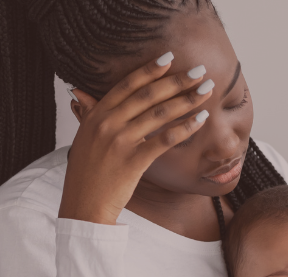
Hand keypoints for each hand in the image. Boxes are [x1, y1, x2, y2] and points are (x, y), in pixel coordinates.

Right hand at [60, 53, 213, 224]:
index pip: (127, 85)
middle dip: (177, 81)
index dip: (150, 70)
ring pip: (159, 113)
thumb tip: (82, 92)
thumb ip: (88, 113)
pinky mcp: (133, 161)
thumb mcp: (83, 138)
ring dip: (187, 100)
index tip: (170, 58)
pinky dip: (185, 127)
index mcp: (96, 115)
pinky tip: (201, 119)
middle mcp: (107, 123)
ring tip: (206, 91)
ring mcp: (120, 141)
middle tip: (199, 71)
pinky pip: (164, 140)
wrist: (83, 206)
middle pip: (148, 95)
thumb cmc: (86, 174)